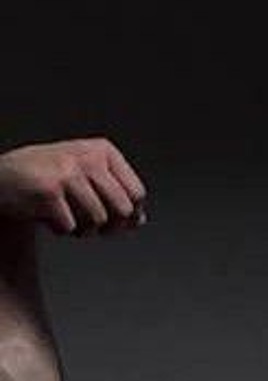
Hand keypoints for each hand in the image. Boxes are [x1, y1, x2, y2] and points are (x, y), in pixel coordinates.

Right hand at [0, 138, 146, 236]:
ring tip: (67, 217)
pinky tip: (46, 215)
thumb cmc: (51, 180)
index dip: (129, 215)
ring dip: (83, 229)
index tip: (114, 217)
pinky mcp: (48, 190)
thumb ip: (116, 196)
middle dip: (109, 226)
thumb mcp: (88, 180)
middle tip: (90, 224)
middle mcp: (87, 156)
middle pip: (123, 209)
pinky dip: (60, 230)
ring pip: (98, 220)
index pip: (137, 193)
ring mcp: (67, 171)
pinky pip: (71, 228)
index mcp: (103, 151)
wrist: (4, 179)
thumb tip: (140, 219)